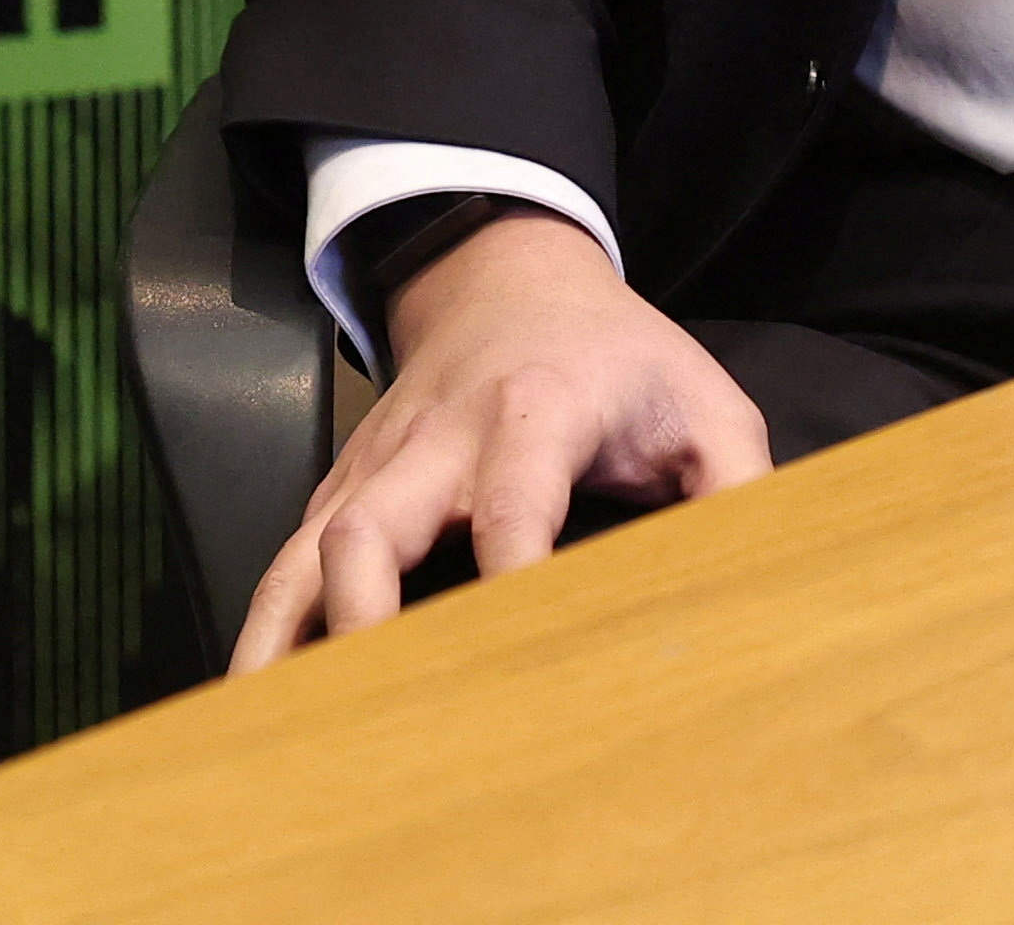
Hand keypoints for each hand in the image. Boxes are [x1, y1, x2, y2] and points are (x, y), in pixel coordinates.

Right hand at [226, 209, 767, 673]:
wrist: (509, 278)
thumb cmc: (620, 358)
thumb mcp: (704, 402)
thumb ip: (739, 487)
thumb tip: (760, 580)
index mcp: (536, 413)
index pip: (512, 505)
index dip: (509, 577)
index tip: (513, 660)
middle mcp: (438, 441)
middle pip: (369, 527)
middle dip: (360, 620)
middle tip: (368, 719)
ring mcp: (377, 466)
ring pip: (306, 550)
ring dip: (284, 640)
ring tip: (266, 735)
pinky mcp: (343, 487)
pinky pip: (289, 560)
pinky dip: (267, 630)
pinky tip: (253, 700)